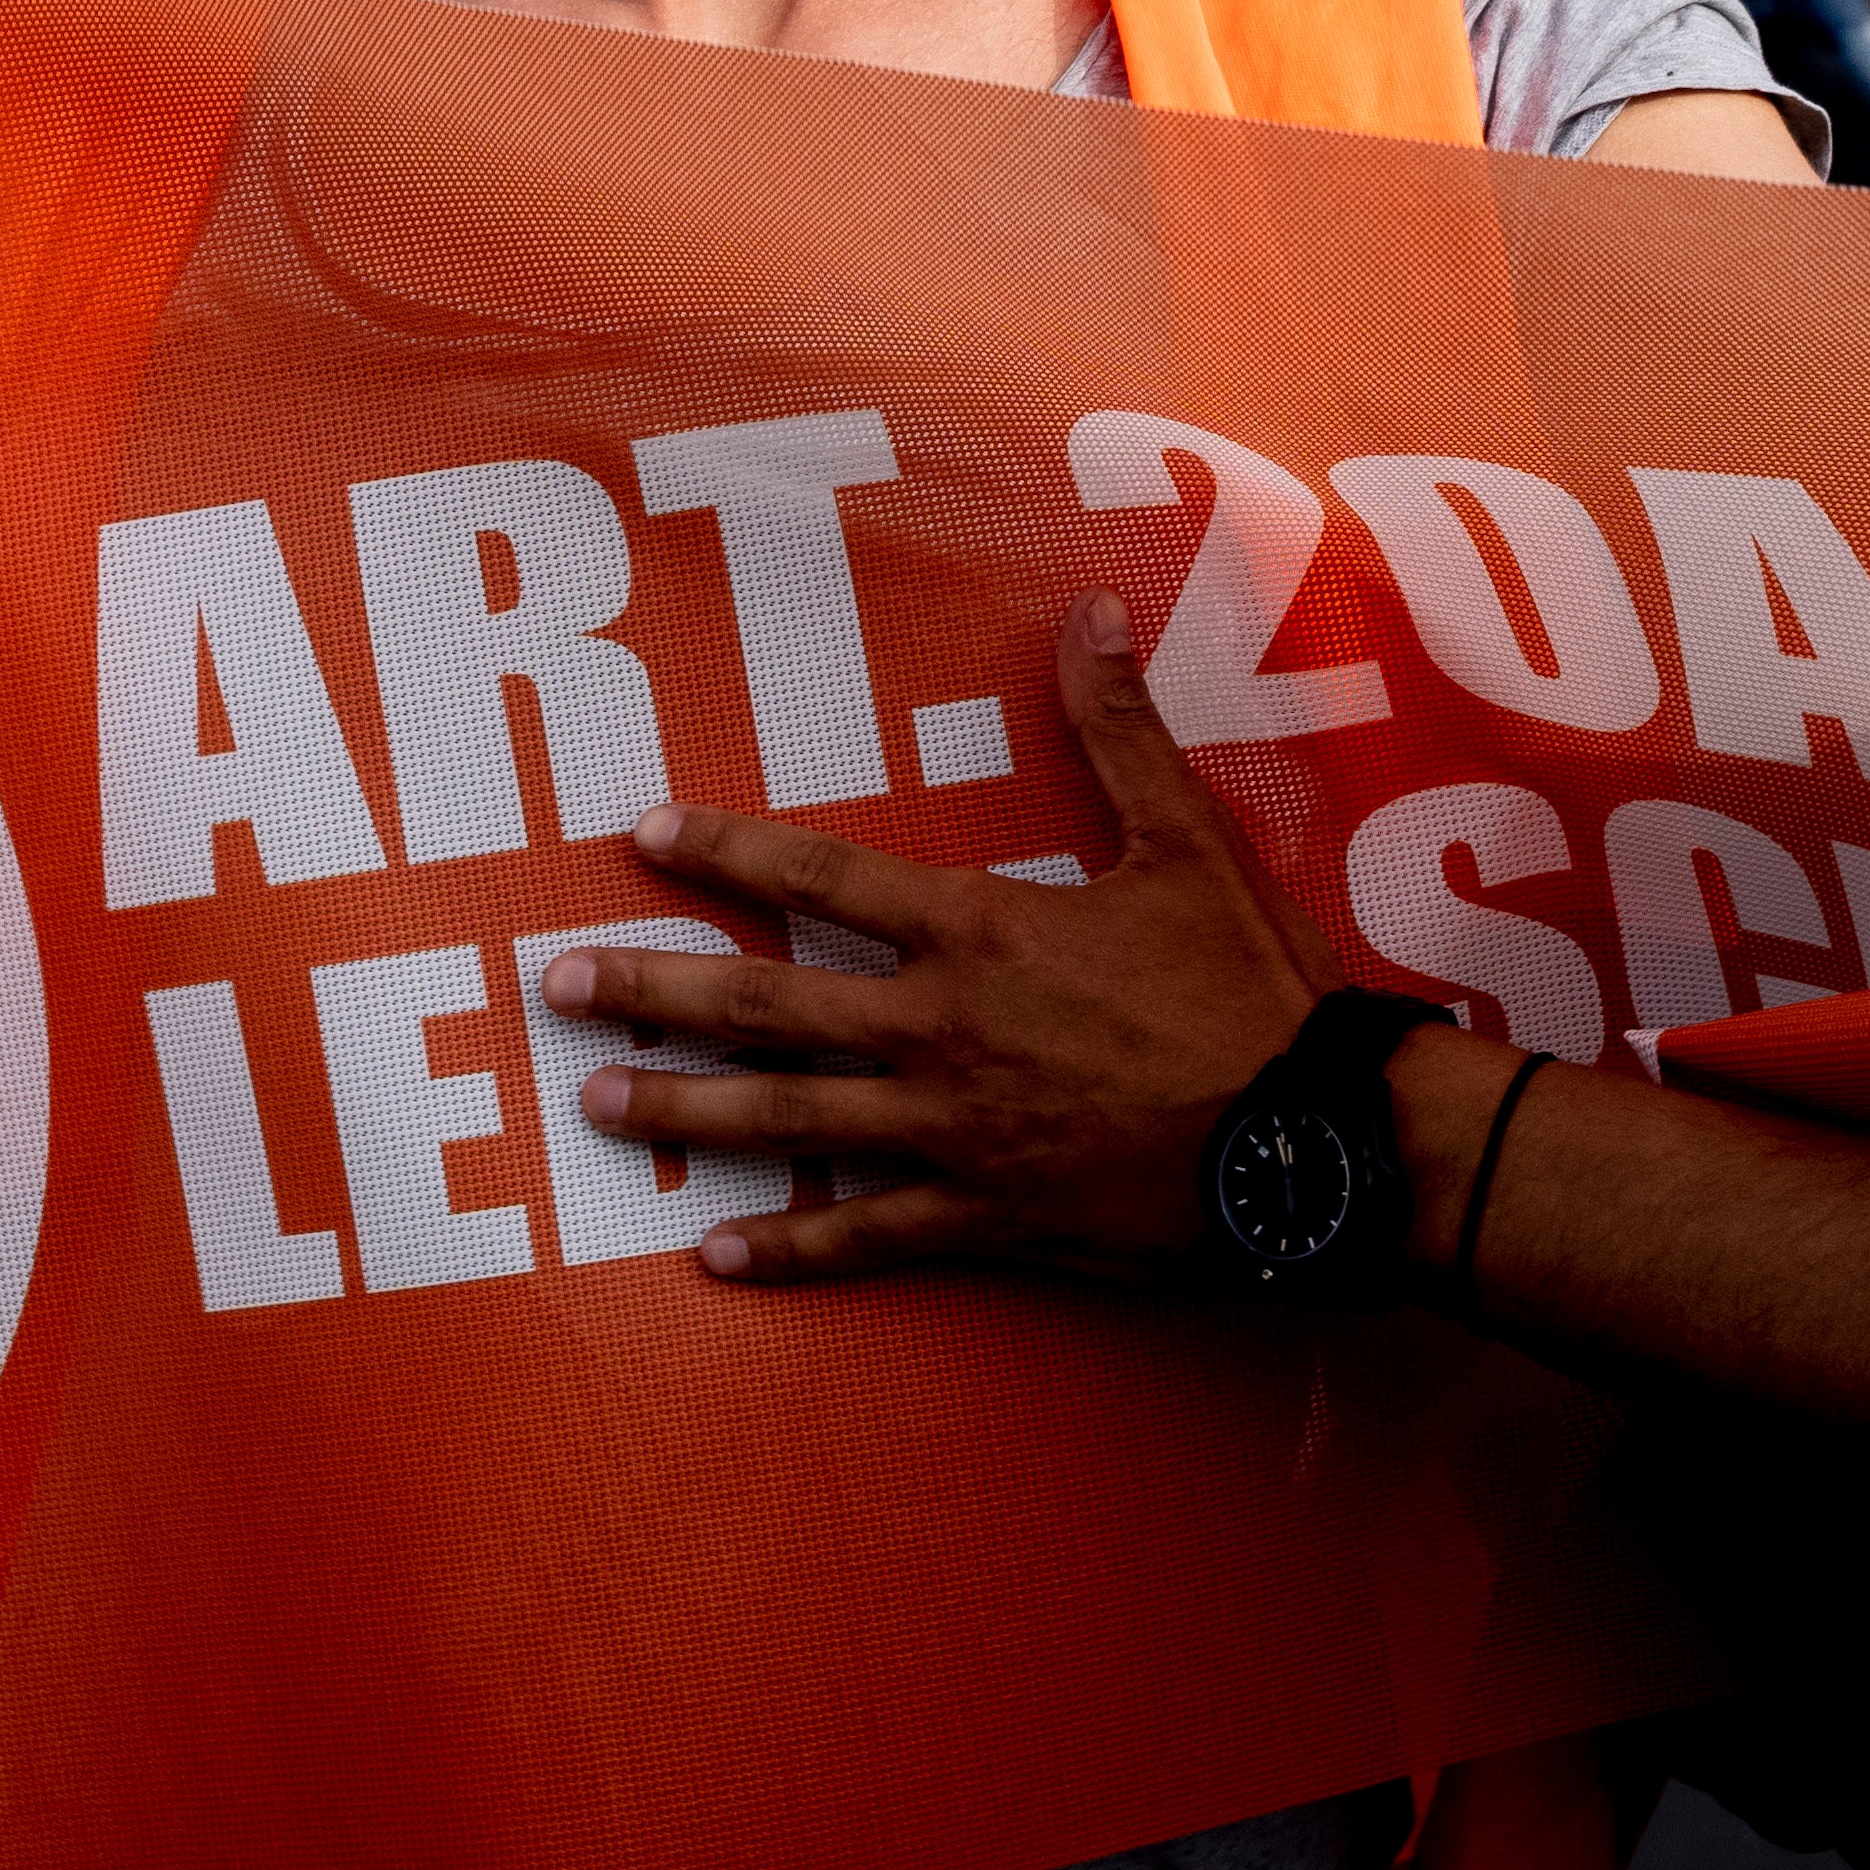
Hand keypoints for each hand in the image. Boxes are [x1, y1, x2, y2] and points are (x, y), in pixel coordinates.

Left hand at [539, 594, 1322, 1282]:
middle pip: (763, 1003)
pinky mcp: (987, 1216)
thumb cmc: (1251, 988)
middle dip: (651, 991)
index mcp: (978, 931)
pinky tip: (715, 1258)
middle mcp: (939, 1029)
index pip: (819, 873)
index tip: (639, 837)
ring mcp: (952, 1130)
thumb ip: (1120, 729)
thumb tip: (1093, 612)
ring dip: (681, 1113)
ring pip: (784, 1122)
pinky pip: (865, 1236)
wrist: (1315, 1138)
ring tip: (593, 1107)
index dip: (723, 850)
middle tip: (554, 988)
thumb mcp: (1187, 839)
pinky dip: (789, 1250)